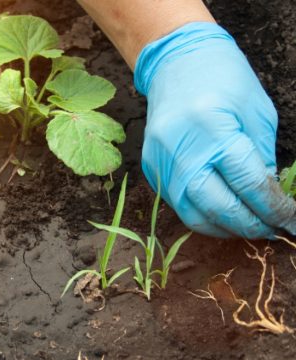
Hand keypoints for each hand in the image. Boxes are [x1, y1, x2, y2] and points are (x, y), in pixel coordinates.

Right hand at [135, 22, 295, 238]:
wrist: (176, 64)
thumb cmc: (223, 79)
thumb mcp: (257, 114)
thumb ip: (261, 159)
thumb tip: (266, 200)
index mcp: (212, 129)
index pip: (248, 184)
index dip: (275, 209)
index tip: (291, 221)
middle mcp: (180, 150)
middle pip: (219, 207)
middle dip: (251, 225)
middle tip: (272, 229)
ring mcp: (161, 162)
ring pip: (194, 215)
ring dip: (225, 228)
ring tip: (247, 225)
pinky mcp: (151, 168)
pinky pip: (178, 203)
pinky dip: (203, 214)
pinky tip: (221, 212)